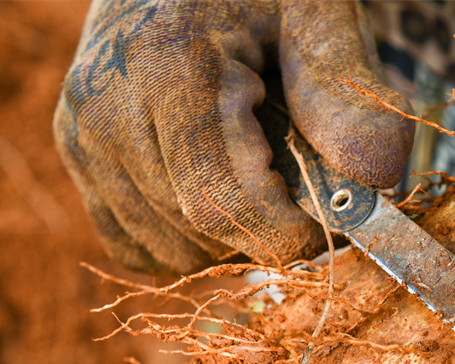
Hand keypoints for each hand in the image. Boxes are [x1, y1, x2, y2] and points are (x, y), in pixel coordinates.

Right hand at [54, 0, 414, 273]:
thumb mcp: (315, 19)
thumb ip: (345, 95)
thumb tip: (376, 179)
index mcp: (168, 69)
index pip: (223, 198)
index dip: (287, 233)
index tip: (329, 223)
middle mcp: (107, 110)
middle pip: (203, 230)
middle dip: (268, 230)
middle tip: (298, 182)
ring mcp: (83, 140)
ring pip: (176, 250)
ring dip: (233, 237)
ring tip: (253, 169)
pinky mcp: (77, 163)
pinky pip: (143, 249)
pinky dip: (192, 240)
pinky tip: (212, 185)